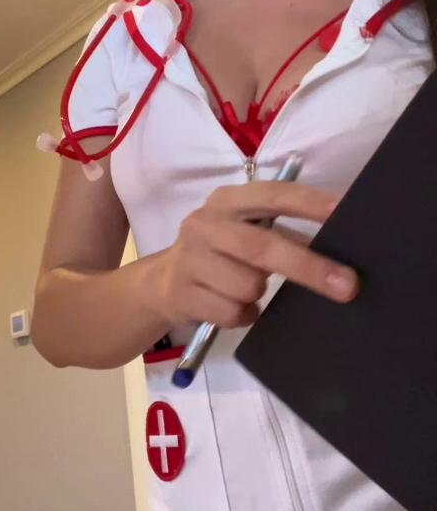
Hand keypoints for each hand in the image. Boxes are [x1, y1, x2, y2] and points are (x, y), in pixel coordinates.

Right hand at [151, 181, 358, 329]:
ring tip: (248, 289)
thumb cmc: (219, 253)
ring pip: (249, 286)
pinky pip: (233, 312)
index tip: (345, 212)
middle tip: (349, 285)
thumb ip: (281, 232)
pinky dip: (243, 314)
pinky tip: (232, 305)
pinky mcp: (183, 293)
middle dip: (309, 268)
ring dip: (259, 295)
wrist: (161, 283)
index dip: (310, 203)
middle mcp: (206, 224)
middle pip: (263, 247)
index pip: (273, 196)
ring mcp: (190, 259)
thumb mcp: (244, 230)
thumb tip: (339, 248)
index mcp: (227, 200)